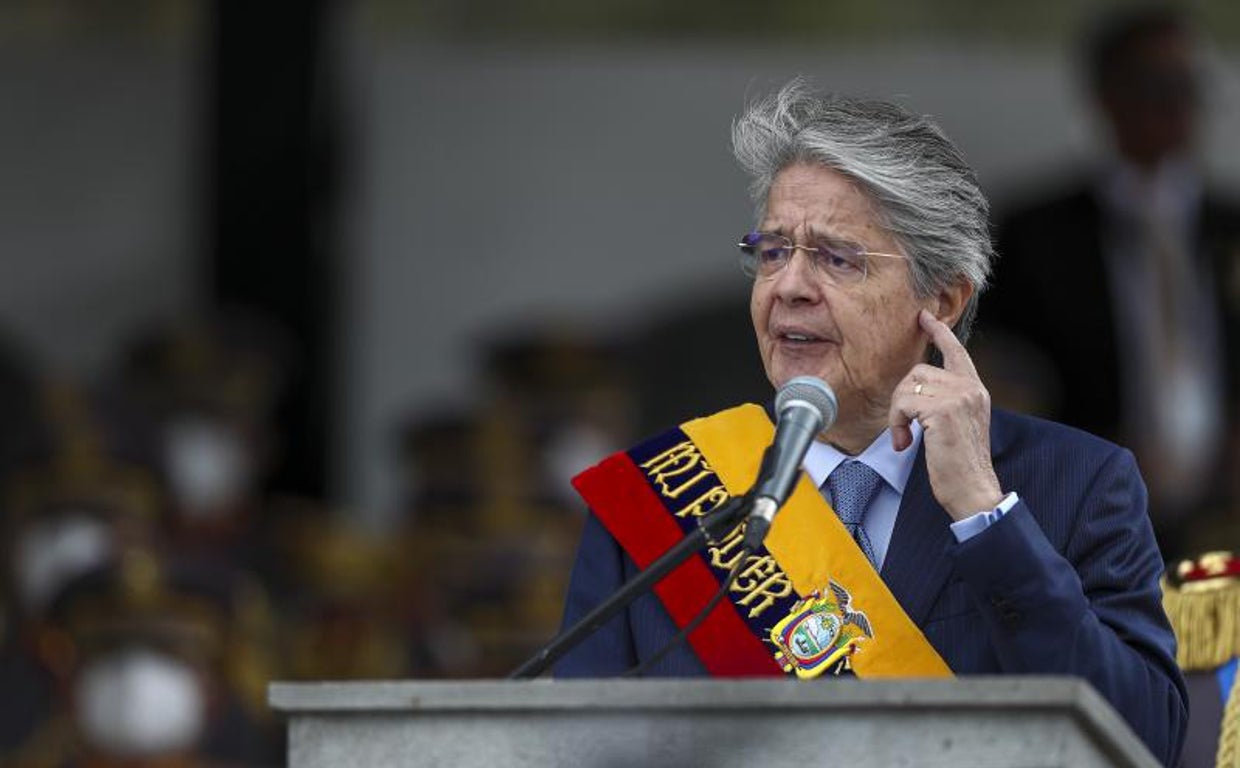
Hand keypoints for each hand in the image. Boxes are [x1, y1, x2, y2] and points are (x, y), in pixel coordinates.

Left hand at [889, 309, 1003, 520]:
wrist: (973, 491)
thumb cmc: (960, 465)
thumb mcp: (956, 425)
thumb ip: (944, 402)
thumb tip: (916, 391)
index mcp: (975, 391)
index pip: (956, 352)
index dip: (939, 332)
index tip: (924, 317)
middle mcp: (970, 389)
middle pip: (917, 372)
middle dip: (901, 399)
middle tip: (903, 429)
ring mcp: (959, 397)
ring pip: (908, 387)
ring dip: (897, 414)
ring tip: (905, 438)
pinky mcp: (943, 411)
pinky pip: (904, 403)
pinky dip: (897, 423)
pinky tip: (904, 443)